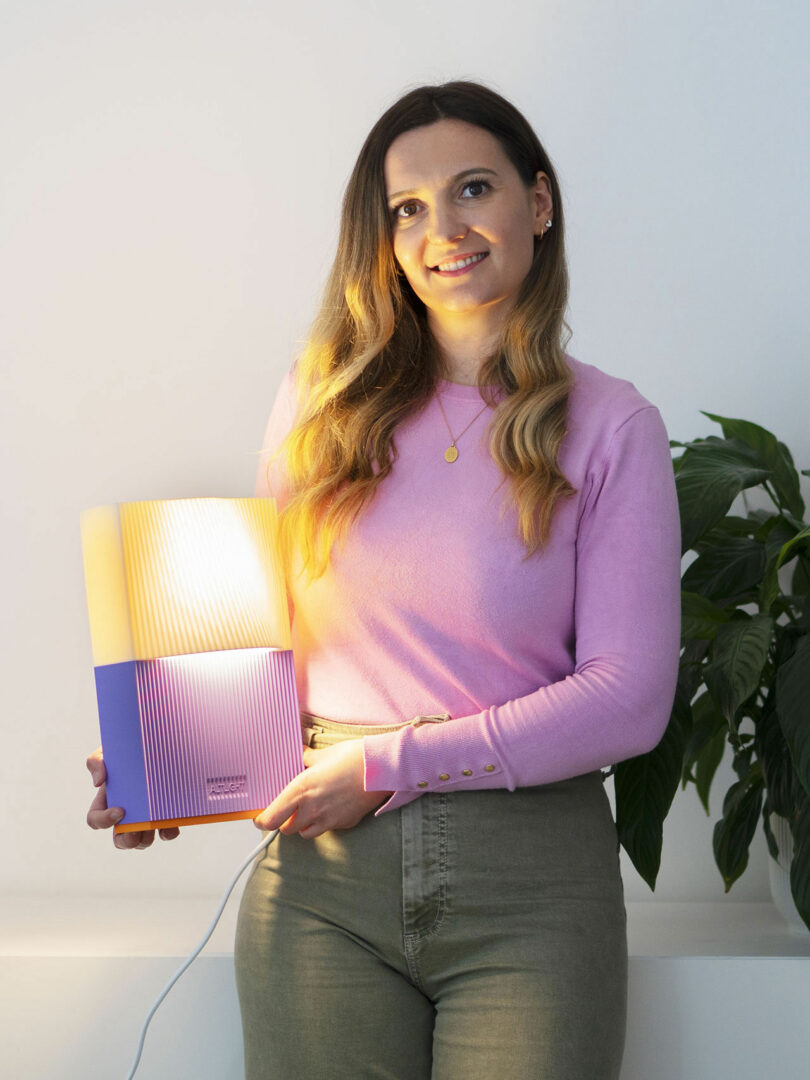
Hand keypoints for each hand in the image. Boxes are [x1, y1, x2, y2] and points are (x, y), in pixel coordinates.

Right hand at [86, 747, 179, 849]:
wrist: (156, 745)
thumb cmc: (128, 751)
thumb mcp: (109, 752)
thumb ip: (96, 762)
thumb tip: (99, 782)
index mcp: (108, 801)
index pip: (96, 820)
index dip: (103, 820)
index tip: (119, 809)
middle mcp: (126, 814)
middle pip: (121, 841)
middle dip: (127, 840)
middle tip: (135, 829)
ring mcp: (146, 817)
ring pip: (144, 841)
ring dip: (148, 836)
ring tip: (156, 820)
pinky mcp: (166, 815)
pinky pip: (167, 833)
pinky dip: (170, 831)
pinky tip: (174, 819)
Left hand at [253, 739, 390, 839]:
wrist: (382, 769)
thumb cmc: (353, 758)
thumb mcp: (323, 754)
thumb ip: (307, 758)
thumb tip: (301, 755)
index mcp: (300, 790)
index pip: (271, 818)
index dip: (262, 821)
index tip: (259, 819)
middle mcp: (311, 809)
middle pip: (286, 829)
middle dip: (284, 822)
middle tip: (287, 811)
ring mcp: (328, 819)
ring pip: (305, 833)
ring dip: (303, 826)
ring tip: (309, 811)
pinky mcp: (344, 823)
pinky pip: (327, 829)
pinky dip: (324, 824)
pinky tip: (331, 809)